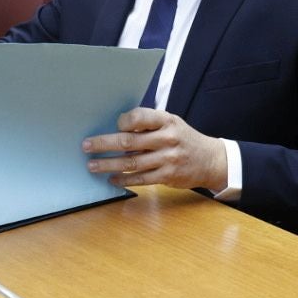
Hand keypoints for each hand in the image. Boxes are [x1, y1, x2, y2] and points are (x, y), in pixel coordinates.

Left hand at [82, 108, 227, 191]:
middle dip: (104, 144)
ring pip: (131, 163)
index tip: (114, 125)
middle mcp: (167, 139)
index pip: (140, 117)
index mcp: (167, 121)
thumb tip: (117, 126)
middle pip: (129, 142)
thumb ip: (149, 124)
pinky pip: (141, 179)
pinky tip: (112, 179)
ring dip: (109, 165)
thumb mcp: (171, 123)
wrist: (210, 159)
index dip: (123, 121)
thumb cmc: (184, 138)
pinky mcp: (167, 176)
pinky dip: (124, 180)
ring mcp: (168, 159)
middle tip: (86, 146)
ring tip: (92, 165)